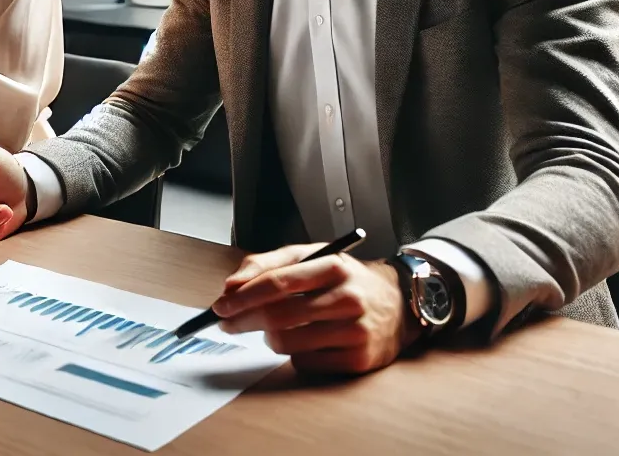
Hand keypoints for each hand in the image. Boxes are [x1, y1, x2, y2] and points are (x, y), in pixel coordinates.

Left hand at [211, 245, 416, 374]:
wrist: (398, 304)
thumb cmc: (345, 279)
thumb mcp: (311, 256)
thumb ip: (268, 265)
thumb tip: (231, 287)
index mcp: (333, 266)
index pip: (277, 283)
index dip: (243, 297)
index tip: (220, 306)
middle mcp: (347, 298)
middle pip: (279, 316)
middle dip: (243, 321)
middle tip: (226, 323)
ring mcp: (355, 331)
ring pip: (287, 343)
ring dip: (269, 337)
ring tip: (274, 328)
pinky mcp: (358, 360)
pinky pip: (305, 363)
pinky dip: (294, 354)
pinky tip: (303, 341)